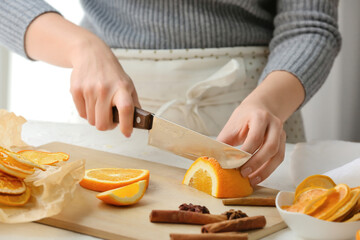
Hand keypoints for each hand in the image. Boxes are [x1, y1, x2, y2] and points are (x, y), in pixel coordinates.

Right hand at [24, 13, 139, 136]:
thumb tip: (140, 122)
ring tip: (101, 105)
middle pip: (103, 124)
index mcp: (121, 88)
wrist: (91, 54)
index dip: (126, 125)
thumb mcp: (128, 84)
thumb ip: (134, 104)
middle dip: (107, 126)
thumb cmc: (112, 73)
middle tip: (110, 119)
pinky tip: (91, 100)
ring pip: (92, 121)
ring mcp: (89, 90)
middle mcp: (105, 89)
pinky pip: (82, 114)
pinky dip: (87, 112)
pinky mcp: (75, 90)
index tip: (127, 133)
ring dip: (97, 118)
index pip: (126, 109)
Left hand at [217, 101, 285, 186]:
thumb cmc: (243, 118)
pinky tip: (257, 177)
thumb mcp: (231, 127)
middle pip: (270, 147)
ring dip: (264, 171)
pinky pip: (278, 159)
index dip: (245, 153)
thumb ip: (223, 143)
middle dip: (256, 163)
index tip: (234, 165)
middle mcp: (274, 124)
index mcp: (260, 117)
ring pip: (277, 155)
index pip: (255, 137)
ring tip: (251, 180)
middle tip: (243, 174)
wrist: (259, 108)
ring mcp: (281, 133)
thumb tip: (212, 161)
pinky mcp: (282, 142)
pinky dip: (268, 170)